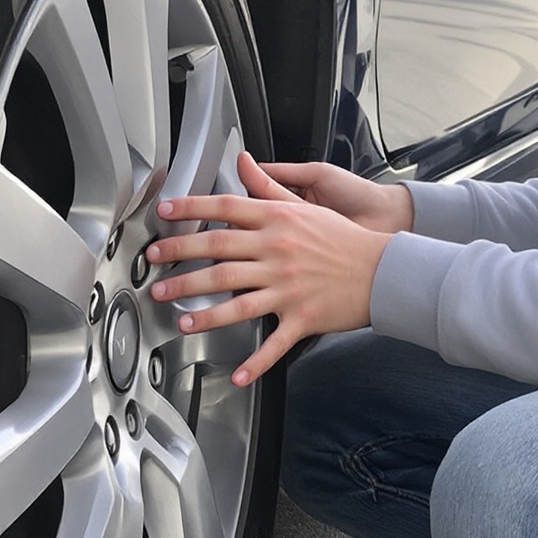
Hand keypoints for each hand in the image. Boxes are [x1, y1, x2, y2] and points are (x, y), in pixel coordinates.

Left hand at [146, 154, 396, 385]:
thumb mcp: (306, 207)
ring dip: (202, 312)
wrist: (383, 270)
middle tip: (154, 270)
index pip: (224, 210)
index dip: (189, 211)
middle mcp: (277, 252)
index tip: (163, 216)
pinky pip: (274, 344)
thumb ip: (268, 188)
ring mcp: (288, 287)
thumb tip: (242, 162)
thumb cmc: (344, 240)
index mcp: (277, 222)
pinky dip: (255, 363)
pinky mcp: (302, 316)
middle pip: (218, 255)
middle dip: (179, 262)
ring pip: (235, 301)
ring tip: (179, 318)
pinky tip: (237, 375)